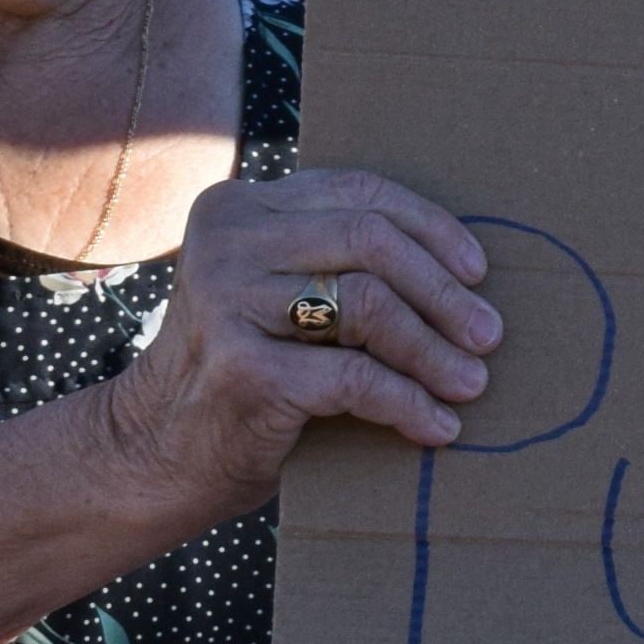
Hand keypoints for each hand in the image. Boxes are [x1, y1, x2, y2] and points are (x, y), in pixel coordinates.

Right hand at [111, 165, 499, 500]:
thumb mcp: (272, 292)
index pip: (358, 192)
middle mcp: (227, 242)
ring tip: (471, 383)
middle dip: (443, 292)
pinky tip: (435, 425)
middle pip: (371, 242)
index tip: (477, 272)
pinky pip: (355, 377)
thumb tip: (462, 272)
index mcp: (239, 207)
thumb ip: (332, 260)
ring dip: (433, 350)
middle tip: (487, 335)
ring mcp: (227, 302)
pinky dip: (407, 403)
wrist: (156, 451)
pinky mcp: (243, 369)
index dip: (431, 228)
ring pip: (370, 306)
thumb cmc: (240, 370)